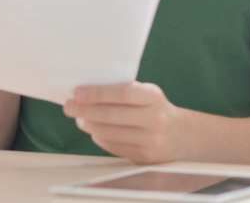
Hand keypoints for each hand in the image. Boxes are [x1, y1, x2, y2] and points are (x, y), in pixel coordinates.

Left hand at [64, 82, 185, 163]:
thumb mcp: (148, 95)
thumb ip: (124, 93)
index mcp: (153, 97)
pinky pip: (113, 147)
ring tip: (80, 119)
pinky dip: (99, 138)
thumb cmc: (155, 109)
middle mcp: (153, 119)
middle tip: (68, 107)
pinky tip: (95, 132)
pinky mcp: (143, 156)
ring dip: (89, 125)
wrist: (181, 135)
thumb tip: (86, 94)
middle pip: (111, 115)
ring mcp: (149, 140)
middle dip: (85, 110)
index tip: (77, 92)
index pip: (122, 93)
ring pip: (109, 133)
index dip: (97, 93)